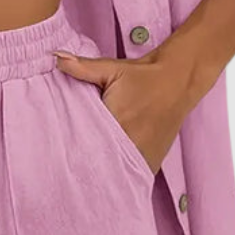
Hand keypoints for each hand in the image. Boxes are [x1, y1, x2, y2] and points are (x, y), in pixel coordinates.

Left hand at [52, 44, 217, 174]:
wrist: (177, 80)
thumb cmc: (142, 76)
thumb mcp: (111, 68)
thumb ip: (82, 67)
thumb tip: (56, 58)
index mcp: (117, 122)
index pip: (86, 146)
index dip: (72, 151)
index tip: (60, 154)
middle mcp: (132, 144)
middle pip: (99, 163)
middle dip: (84, 164)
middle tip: (69, 167)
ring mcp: (144, 156)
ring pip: (115, 174)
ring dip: (102, 172)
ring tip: (86, 174)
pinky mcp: (152, 162)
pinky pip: (130, 176)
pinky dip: (119, 175)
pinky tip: (107, 173)